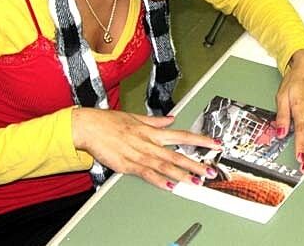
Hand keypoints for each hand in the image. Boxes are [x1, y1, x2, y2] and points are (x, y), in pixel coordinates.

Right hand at [72, 108, 220, 189]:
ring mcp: (139, 154)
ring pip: (164, 166)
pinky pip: (146, 174)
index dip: (199, 139)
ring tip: (195, 181)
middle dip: (194, 163)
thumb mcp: (136, 117)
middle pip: (176, 154)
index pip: (181, 135)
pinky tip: (170, 186)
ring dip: (181, 174)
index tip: (213, 144)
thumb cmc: (110, 121)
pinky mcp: (127, 165)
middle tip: (209, 171)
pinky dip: (159, 180)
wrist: (90, 127)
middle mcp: (149, 143)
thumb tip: (171, 119)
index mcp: (152, 131)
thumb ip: (156, 121)